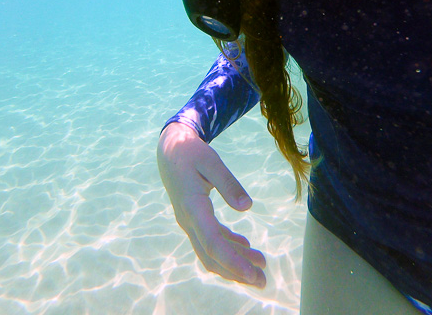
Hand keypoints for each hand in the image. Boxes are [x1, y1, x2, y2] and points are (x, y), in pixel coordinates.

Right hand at [157, 122, 266, 287]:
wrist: (169, 150)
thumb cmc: (190, 153)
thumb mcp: (211, 161)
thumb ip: (228, 183)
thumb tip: (247, 206)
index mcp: (193, 206)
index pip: (212, 242)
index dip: (233, 261)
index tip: (253, 272)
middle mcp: (188, 220)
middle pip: (211, 256)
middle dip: (236, 272)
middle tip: (262, 280)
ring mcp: (189, 222)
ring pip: (210, 252)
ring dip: (234, 262)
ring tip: (260, 264)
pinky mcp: (193, 219)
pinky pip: (210, 240)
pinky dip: (227, 247)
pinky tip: (245, 246)